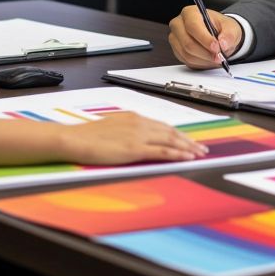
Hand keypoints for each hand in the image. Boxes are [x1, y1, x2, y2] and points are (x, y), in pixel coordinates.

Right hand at [59, 112, 207, 164]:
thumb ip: (124, 132)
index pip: (161, 125)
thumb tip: (132, 139)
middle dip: (187, 140)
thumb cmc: (86, 136)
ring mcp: (138, 135)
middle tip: (200, 148)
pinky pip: (162, 151)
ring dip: (187, 147)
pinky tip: (186, 158)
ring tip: (199, 154)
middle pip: (170, 131)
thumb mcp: (109, 129)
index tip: (187, 140)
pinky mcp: (135, 148)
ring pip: (170, 140)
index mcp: (132, 117)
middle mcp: (139, 123)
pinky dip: (177, 154)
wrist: (74, 139)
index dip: (177, 134)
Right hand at [167, 6, 242, 69]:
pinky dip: (200, 63)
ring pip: (187, 54)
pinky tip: (209, 59)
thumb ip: (229, 34)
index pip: (193, 26)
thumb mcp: (231, 27)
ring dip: (204, 59)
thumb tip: (223, 44)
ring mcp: (175, 38)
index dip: (205, 39)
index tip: (217, 47)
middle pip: (188, 42)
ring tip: (216, 59)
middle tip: (219, 57)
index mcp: (190, 13)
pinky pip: (187, 61)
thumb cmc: (221, 28)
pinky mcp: (177, 51)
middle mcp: (179, 24)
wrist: (218, 35)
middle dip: (206, 53)